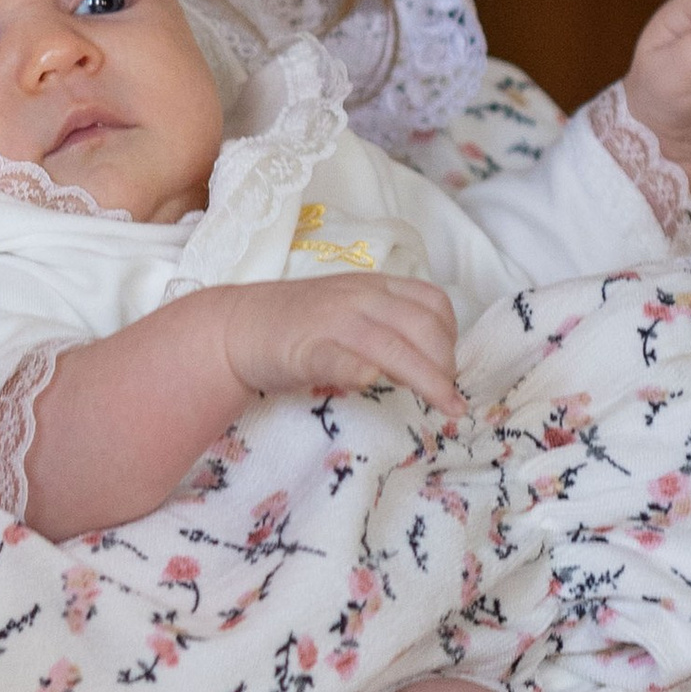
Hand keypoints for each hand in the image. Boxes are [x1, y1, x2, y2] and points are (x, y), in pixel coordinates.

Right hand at [216, 273, 462, 421]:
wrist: (238, 327)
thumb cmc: (300, 324)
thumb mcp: (353, 310)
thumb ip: (391, 324)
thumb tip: (436, 359)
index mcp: (374, 286)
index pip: (433, 301)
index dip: (452, 335)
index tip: (450, 366)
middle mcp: (359, 298)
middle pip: (421, 327)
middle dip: (446, 366)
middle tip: (450, 396)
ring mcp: (333, 322)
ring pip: (392, 347)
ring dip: (426, 378)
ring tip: (443, 405)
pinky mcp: (305, 351)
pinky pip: (341, 360)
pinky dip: (363, 373)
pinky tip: (379, 388)